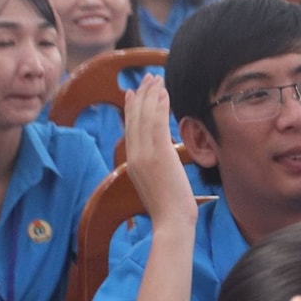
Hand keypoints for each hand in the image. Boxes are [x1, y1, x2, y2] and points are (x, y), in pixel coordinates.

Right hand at [123, 73, 196, 229]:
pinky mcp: (158, 154)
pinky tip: (163, 92)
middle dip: (141, 96)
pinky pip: (157, 123)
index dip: (131, 109)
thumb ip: (155, 168)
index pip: (130, 129)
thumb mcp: (157, 184)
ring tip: (156, 79)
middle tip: (147, 78)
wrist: (171, 221)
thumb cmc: (170, 208)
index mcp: (133, 162)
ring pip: (144, 117)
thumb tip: (161, 160)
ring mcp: (144, 154)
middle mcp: (134, 155)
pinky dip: (159, 105)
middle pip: (134, 118)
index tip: (133, 93)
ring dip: (150, 95)